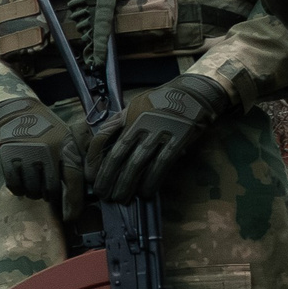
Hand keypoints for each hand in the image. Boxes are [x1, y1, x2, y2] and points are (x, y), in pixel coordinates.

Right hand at [0, 96, 83, 220]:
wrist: (16, 113)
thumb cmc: (47, 130)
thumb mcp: (69, 136)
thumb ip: (82, 156)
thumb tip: (93, 182)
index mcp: (65, 146)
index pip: (73, 179)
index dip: (74, 201)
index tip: (71, 217)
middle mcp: (46, 151)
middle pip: (50, 190)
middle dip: (50, 194)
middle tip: (47, 188)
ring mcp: (26, 155)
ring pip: (32, 191)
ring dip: (33, 192)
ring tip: (33, 180)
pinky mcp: (8, 158)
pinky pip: (15, 187)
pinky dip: (19, 189)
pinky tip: (22, 180)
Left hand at [88, 73, 229, 200]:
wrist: (197, 91)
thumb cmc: (162, 102)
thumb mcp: (136, 105)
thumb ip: (119, 123)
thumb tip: (101, 145)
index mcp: (127, 114)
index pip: (102, 138)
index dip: (94, 159)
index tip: (90, 176)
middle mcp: (141, 121)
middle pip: (118, 155)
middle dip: (108, 177)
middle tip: (102, 194)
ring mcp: (161, 129)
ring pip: (138, 162)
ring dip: (127, 183)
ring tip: (120, 198)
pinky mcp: (179, 137)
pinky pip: (162, 163)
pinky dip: (152, 179)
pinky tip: (145, 192)